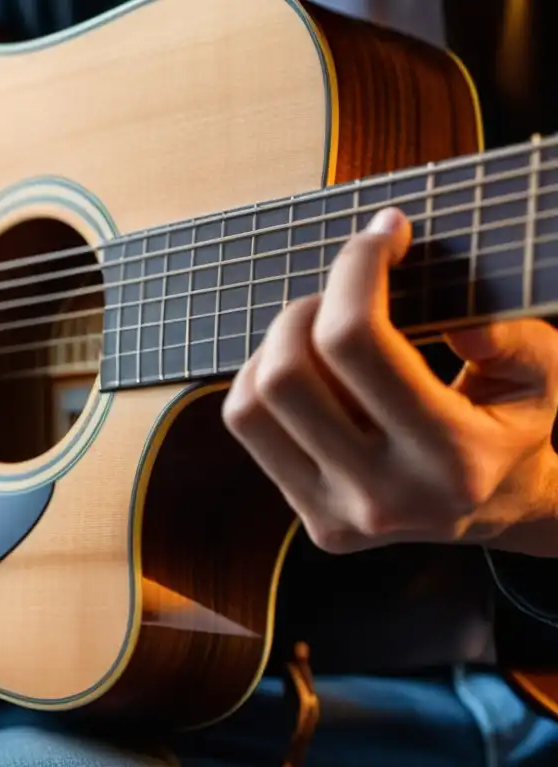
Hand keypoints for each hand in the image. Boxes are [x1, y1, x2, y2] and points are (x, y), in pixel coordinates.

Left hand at [222, 207, 557, 554]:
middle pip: (286, 374)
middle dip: (306, 309)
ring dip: (275, 347)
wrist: (500, 514)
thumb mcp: (543, 378)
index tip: (381, 237)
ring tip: (319, 334)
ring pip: (250, 405)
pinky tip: (305, 372)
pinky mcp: (309, 519)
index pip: (356, 342)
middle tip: (342, 297)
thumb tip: (460, 324)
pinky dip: (260, 380)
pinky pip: (248, 426)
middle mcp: (386, 496)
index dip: (355, 268)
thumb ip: (514, 341)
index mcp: (453, 460)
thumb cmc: (513, 430)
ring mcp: (338, 515)